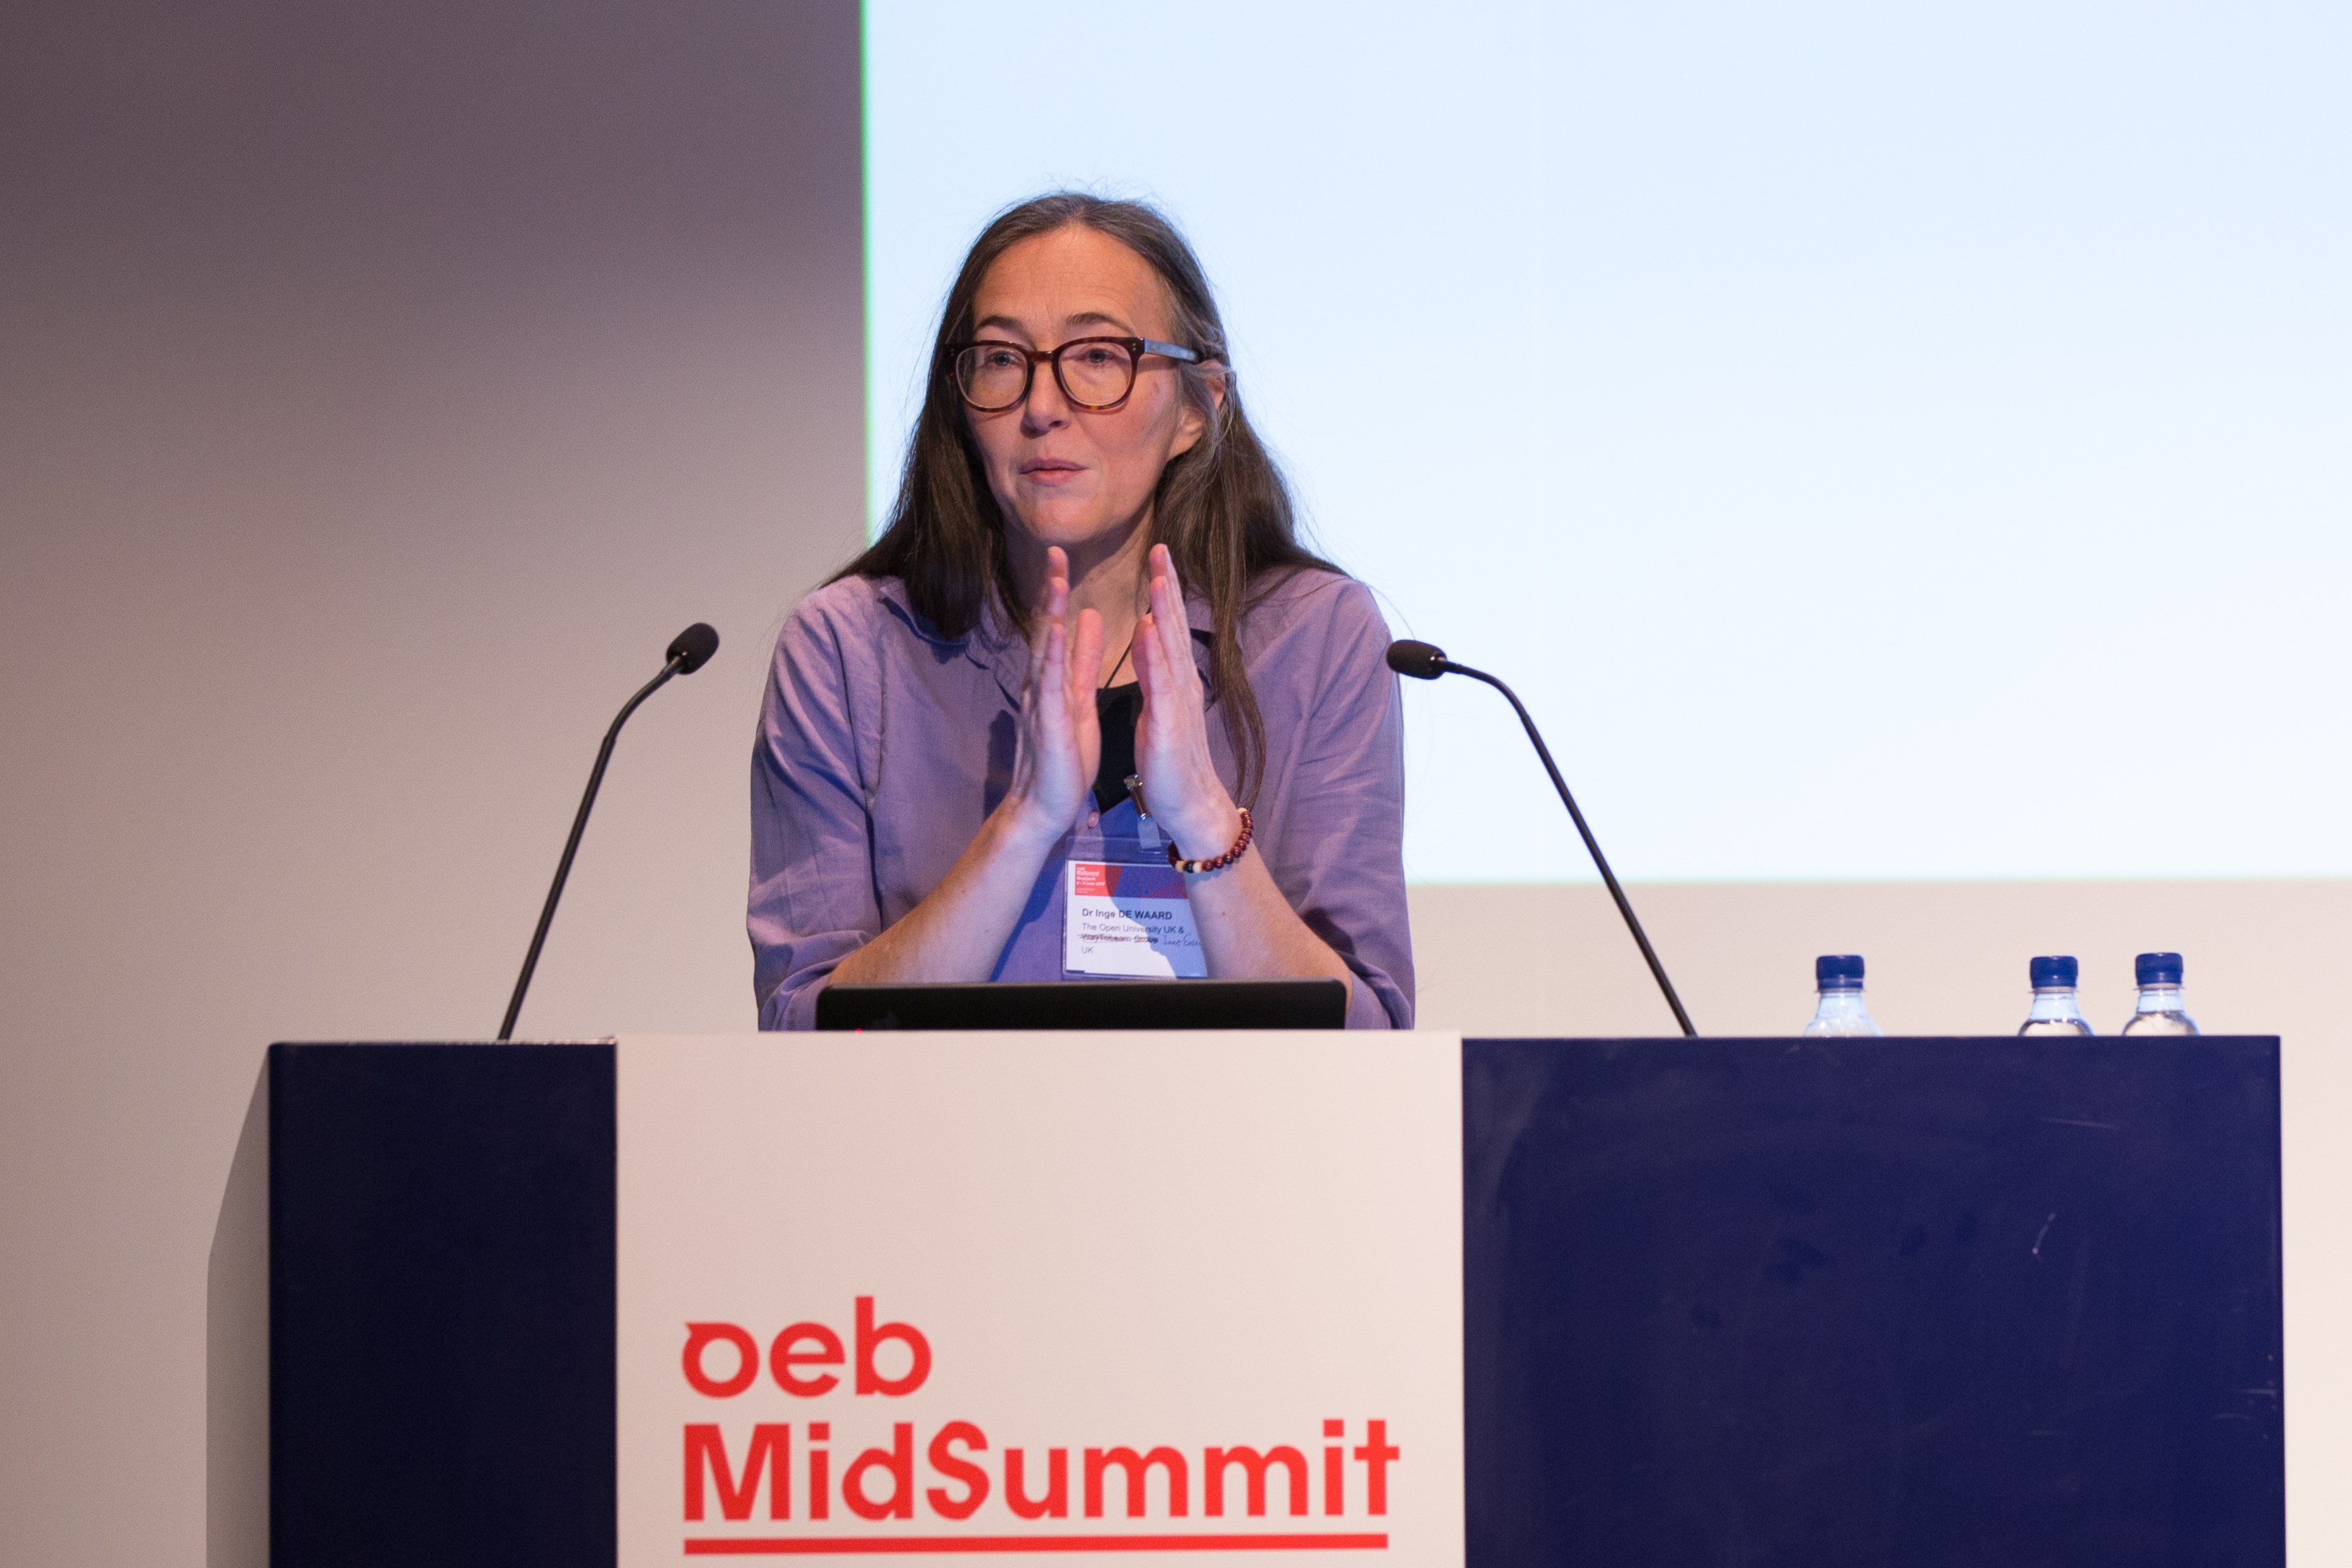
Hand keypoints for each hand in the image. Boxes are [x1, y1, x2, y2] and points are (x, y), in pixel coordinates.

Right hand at [1000, 546, 1103, 846]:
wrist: (1047, 806)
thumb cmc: (1064, 754)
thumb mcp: (1079, 696)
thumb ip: (1082, 658)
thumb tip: (1087, 616)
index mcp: (1054, 679)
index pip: (1054, 627)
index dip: (1057, 591)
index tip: (1063, 556)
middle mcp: (1042, 685)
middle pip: (1044, 630)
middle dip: (1050, 590)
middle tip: (1056, 552)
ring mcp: (1041, 704)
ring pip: (1043, 652)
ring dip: (1048, 615)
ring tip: (1054, 580)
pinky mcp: (1048, 725)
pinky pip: (1048, 686)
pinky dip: (1051, 656)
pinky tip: (1054, 633)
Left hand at [1131, 544, 1242, 859]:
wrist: (1189, 806)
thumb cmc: (1170, 761)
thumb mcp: (1155, 705)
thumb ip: (1152, 668)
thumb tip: (1145, 632)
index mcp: (1175, 681)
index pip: (1169, 627)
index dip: (1164, 591)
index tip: (1157, 556)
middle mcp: (1182, 684)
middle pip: (1175, 626)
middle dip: (1168, 586)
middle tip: (1162, 547)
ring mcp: (1177, 702)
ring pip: (1172, 648)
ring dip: (1166, 611)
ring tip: (1160, 575)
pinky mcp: (1168, 723)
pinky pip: (1161, 682)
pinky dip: (1155, 653)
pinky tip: (1148, 629)